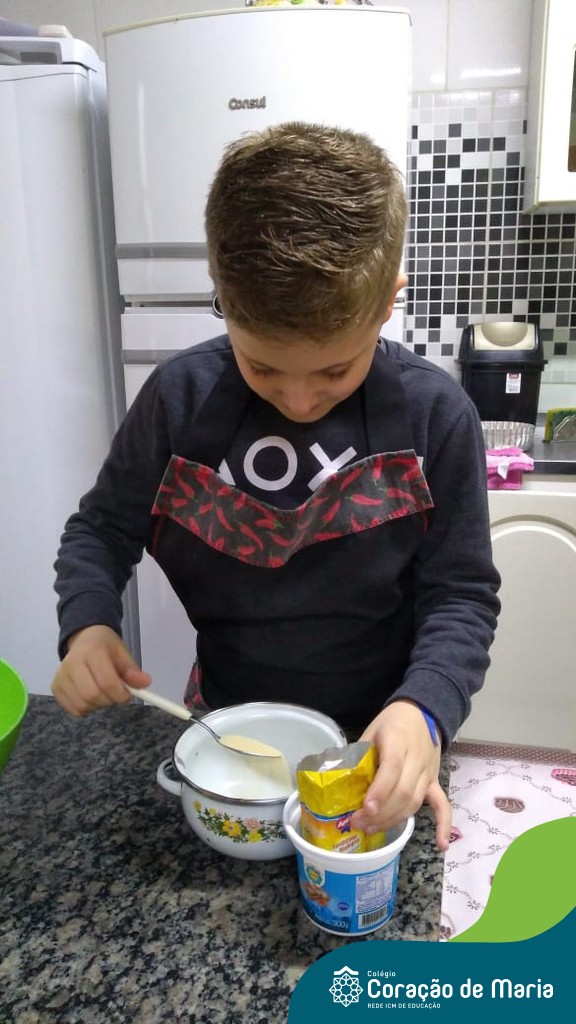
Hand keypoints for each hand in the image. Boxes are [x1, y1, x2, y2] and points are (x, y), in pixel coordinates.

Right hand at [51, 624, 150, 716]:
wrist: (84, 638)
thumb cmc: (105, 647)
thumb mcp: (122, 653)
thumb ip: (132, 670)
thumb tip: (145, 683)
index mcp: (92, 651)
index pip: (106, 682)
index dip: (121, 694)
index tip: (128, 695)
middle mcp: (72, 663)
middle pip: (92, 695)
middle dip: (109, 700)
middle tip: (115, 694)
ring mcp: (61, 675)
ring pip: (82, 705)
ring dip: (97, 705)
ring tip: (103, 693)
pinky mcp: (55, 686)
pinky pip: (72, 709)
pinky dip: (85, 708)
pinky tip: (90, 697)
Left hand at [349, 700, 451, 850]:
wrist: (422, 712)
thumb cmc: (391, 723)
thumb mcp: (370, 731)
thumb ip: (360, 756)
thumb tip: (340, 784)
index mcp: (398, 740)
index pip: (392, 768)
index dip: (379, 790)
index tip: (366, 808)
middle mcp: (417, 757)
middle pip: (404, 791)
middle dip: (380, 812)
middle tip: (358, 823)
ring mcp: (428, 771)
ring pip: (415, 801)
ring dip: (394, 819)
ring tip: (371, 829)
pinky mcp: (435, 781)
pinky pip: (442, 804)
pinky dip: (444, 825)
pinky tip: (441, 845)